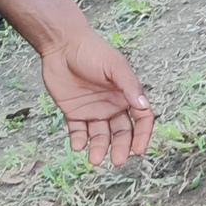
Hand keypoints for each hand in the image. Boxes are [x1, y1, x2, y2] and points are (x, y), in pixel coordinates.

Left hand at [39, 32, 154, 166]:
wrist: (62, 45)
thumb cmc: (92, 51)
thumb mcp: (115, 66)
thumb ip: (129, 86)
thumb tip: (143, 105)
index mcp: (127, 95)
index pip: (141, 119)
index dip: (142, 135)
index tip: (138, 149)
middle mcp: (112, 106)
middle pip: (122, 132)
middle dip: (121, 147)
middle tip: (118, 160)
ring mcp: (93, 110)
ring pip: (100, 136)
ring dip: (100, 148)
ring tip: (95, 160)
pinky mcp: (74, 112)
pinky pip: (78, 131)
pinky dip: (79, 141)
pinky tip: (79, 146)